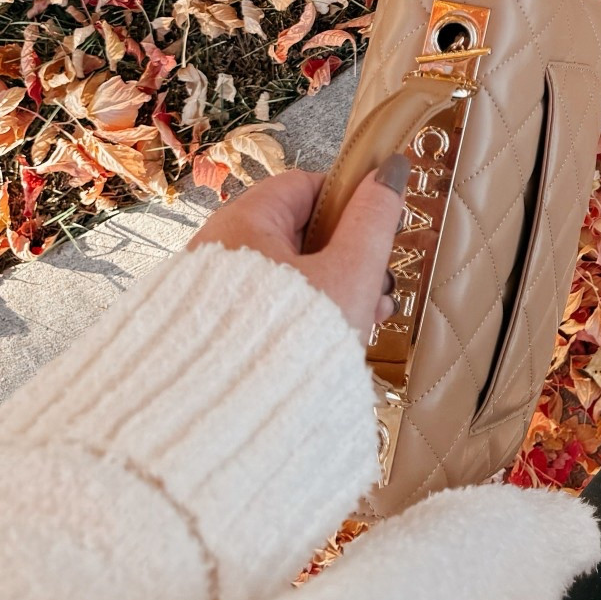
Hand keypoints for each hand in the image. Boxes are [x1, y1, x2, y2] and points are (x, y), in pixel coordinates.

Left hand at [190, 162, 406, 341]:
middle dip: (349, 257)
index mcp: (243, 222)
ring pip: (286, 276)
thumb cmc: (289, 345)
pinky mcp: (211, 333)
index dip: (351, 201)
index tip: (381, 225)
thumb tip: (390, 171)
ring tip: (367, 320)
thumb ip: (373, 220)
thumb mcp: (350, 275)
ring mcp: (210, 295)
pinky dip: (302, 317)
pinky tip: (333, 343)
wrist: (227, 428)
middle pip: (298, 234)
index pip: (306, 186)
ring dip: (333, 291)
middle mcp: (216, 251)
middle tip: (380, 285)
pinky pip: (266, 309)